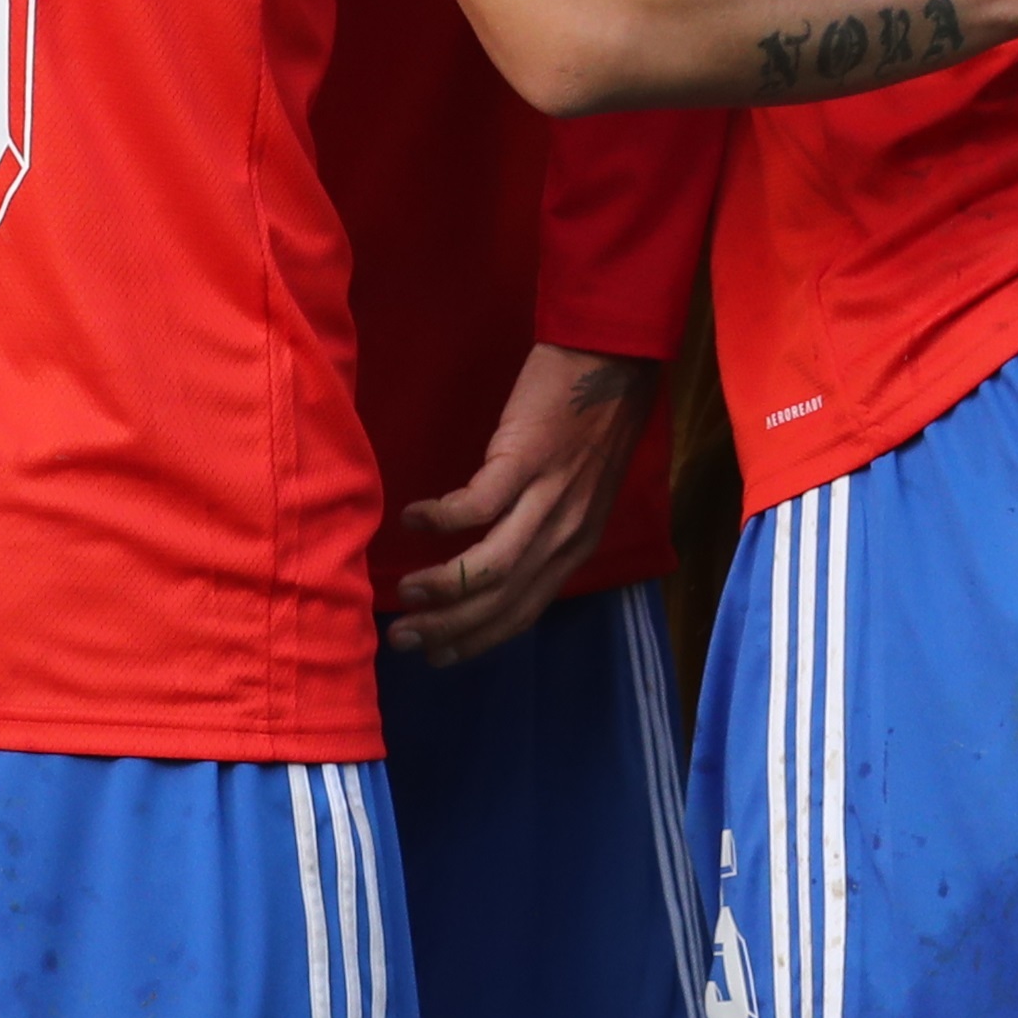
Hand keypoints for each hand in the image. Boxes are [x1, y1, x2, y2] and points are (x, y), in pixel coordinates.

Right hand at [388, 343, 661, 664]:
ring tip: (403, 592)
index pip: (524, 612)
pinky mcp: (527, 459)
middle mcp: (566, 533)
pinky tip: (412, 519)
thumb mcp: (581, 493)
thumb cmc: (590, 421)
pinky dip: (442, 519)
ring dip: (443, 587)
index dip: (479, 640)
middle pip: (503, 601)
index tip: (439, 657)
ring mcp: (549, 498)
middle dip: (449, 629)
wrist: (613, 360)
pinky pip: (477, 505)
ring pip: (492, 567)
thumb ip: (545, 530)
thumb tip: (497, 563)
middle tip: (404, 639)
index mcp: (576, 545)